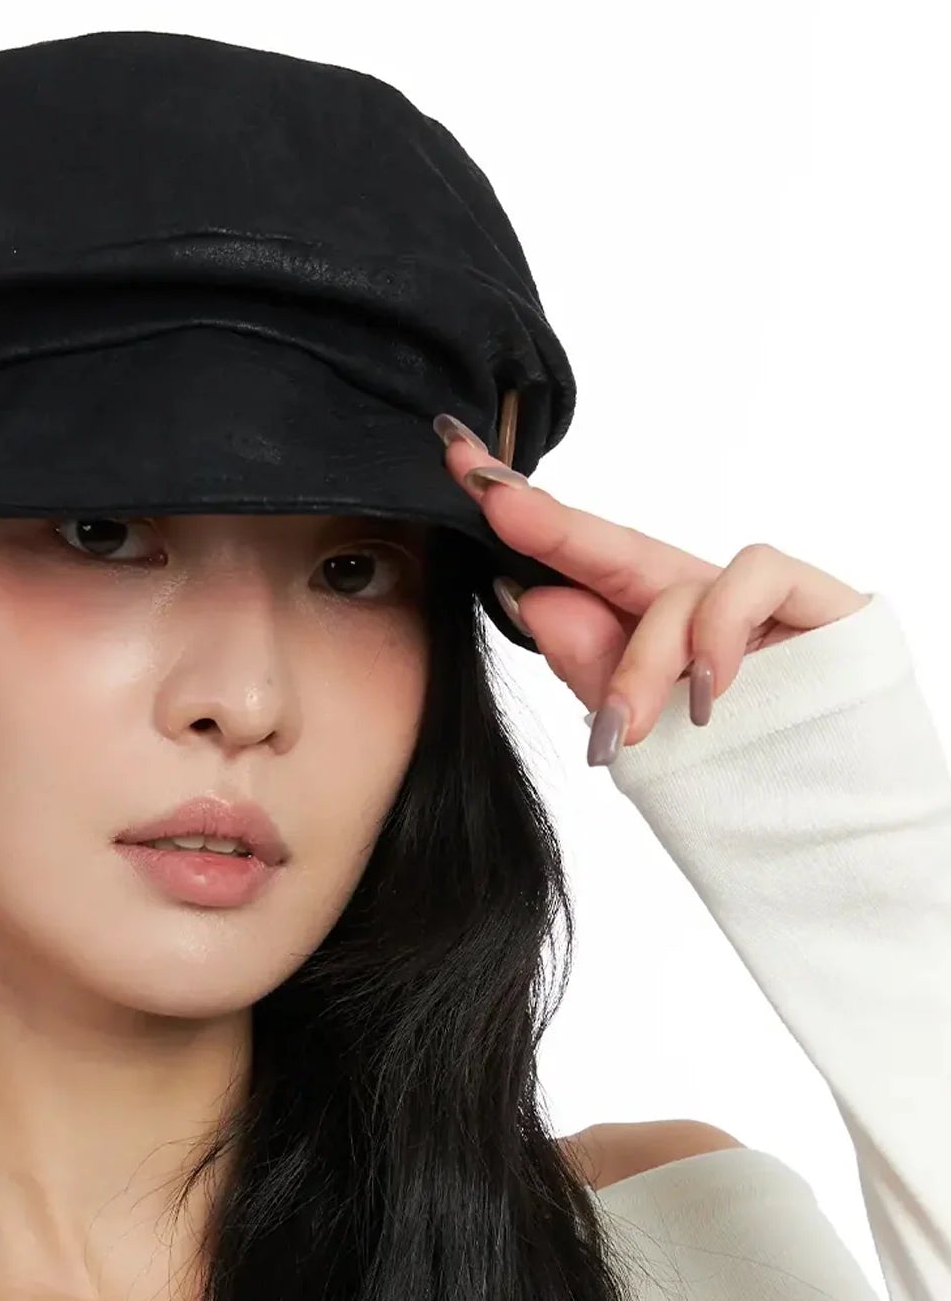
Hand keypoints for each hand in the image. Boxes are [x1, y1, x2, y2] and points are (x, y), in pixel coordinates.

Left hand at [433, 416, 871, 761]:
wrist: (842, 832)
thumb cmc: (743, 787)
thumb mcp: (646, 738)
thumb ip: (594, 673)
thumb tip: (537, 603)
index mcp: (655, 640)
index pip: (580, 572)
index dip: (524, 520)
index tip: (459, 469)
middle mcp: (702, 609)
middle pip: (615, 550)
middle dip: (547, 521)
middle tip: (488, 497)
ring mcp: (759, 605)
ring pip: (672, 590)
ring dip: (639, 661)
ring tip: (626, 728)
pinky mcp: (818, 599)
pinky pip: (748, 581)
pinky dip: (717, 636)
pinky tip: (709, 692)